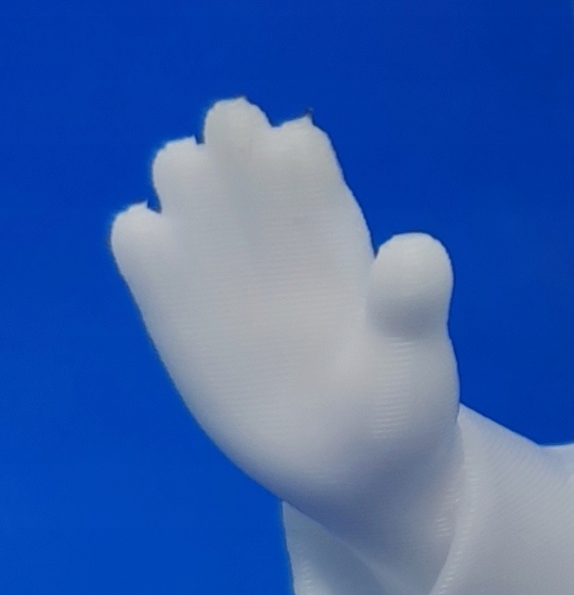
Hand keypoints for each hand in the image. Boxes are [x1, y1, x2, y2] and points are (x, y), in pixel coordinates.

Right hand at [112, 100, 461, 594]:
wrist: (350, 466)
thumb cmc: (394, 404)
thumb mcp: (417, 359)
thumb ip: (416, 302)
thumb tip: (414, 249)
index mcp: (334, 219)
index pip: (298, 142)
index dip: (293, 154)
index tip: (305, 209)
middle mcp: (273, 220)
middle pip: (229, 129)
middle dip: (232, 154)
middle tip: (260, 234)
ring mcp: (217, 253)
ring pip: (178, 166)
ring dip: (189, 191)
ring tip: (225, 267)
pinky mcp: (171, 300)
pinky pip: (135, 234)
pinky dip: (146, 240)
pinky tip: (180, 293)